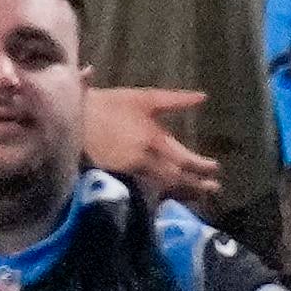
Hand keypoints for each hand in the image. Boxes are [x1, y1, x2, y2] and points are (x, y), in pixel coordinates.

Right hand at [87, 85, 221, 203]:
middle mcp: (147, 160)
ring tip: (199, 193)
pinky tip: (171, 192)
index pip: (185, 160)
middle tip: (214, 188)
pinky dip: (164, 191)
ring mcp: (133, 172)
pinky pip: (150, 188)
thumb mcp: (144, 97)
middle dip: (197, 185)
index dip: (202, 166)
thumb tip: (203, 97)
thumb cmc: (110, 104)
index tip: (216, 168)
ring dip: (184, 191)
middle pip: (178, 178)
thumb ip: (176, 99)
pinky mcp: (122, 177)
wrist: (74, 119)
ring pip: (165, 186)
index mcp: (155, 140)